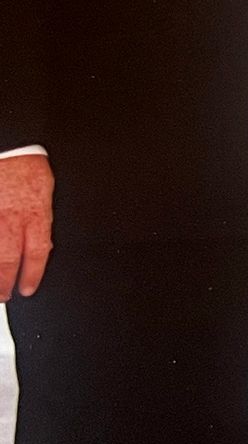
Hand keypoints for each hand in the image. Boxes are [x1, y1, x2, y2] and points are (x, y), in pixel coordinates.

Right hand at [0, 154, 53, 300]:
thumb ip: (42, 219)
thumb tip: (43, 244)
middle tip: (3, 295)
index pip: (37, 253)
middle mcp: (11, 219)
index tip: (27, 289)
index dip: (33, 274)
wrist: (7, 148)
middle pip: (7, 259)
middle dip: (4, 282)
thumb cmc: (27, 166)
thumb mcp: (46, 192)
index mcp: (35, 214)